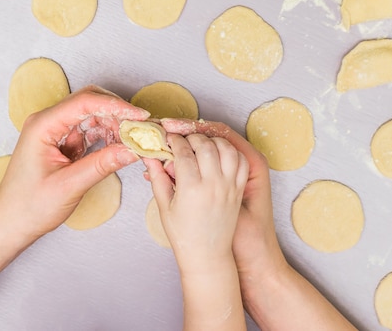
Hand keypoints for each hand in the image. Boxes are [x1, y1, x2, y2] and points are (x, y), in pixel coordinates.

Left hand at [0, 85, 149, 243]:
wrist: (10, 223)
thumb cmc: (29, 206)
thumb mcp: (70, 186)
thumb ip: (102, 165)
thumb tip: (132, 149)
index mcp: (43, 126)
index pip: (85, 102)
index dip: (117, 107)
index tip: (140, 117)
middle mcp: (48, 122)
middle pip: (90, 101)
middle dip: (118, 112)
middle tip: (141, 127)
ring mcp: (56, 131)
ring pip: (92, 114)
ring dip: (114, 124)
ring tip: (133, 139)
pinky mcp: (63, 142)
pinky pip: (90, 130)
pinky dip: (107, 135)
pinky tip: (120, 146)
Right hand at [144, 134, 247, 269]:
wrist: (208, 255)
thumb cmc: (184, 235)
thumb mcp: (165, 207)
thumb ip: (158, 178)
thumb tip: (149, 156)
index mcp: (192, 189)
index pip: (183, 152)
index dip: (174, 141)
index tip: (169, 139)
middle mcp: (214, 185)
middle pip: (206, 145)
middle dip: (192, 137)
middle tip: (184, 140)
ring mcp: (230, 187)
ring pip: (227, 149)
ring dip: (214, 140)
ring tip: (202, 144)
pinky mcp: (239, 190)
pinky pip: (241, 161)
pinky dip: (232, 152)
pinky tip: (220, 153)